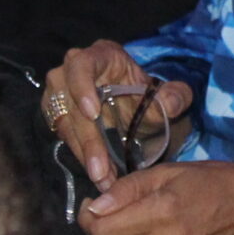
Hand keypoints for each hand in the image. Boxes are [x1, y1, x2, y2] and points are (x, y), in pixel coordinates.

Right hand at [42, 40, 196, 189]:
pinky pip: (64, 137)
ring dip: (83, 154)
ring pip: (65, 125)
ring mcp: (60, 93)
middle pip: (71, 103)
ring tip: (104, 178)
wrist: (134, 108)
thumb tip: (170, 103)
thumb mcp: (168, 94)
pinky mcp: (57, 114)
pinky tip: (99, 174)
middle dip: (88, 140)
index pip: (82, 63)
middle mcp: (72, 71)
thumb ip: (176, 97)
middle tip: (101, 170)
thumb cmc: (146, 95)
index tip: (92, 113)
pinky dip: (81, 156)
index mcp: (101, 56)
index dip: (82, 86)